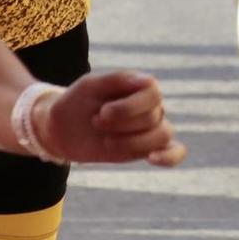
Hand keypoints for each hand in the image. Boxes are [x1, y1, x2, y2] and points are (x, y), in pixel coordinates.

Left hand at [36, 70, 186, 167]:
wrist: (62, 129)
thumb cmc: (77, 102)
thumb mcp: (90, 86)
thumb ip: (118, 80)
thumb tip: (149, 81)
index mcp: (140, 86)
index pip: (153, 94)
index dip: (130, 107)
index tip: (103, 113)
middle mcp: (151, 105)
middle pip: (154, 117)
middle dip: (122, 125)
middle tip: (96, 123)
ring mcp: (151, 128)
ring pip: (162, 135)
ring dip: (132, 143)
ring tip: (107, 142)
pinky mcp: (147, 149)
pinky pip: (175, 152)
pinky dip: (170, 157)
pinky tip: (152, 159)